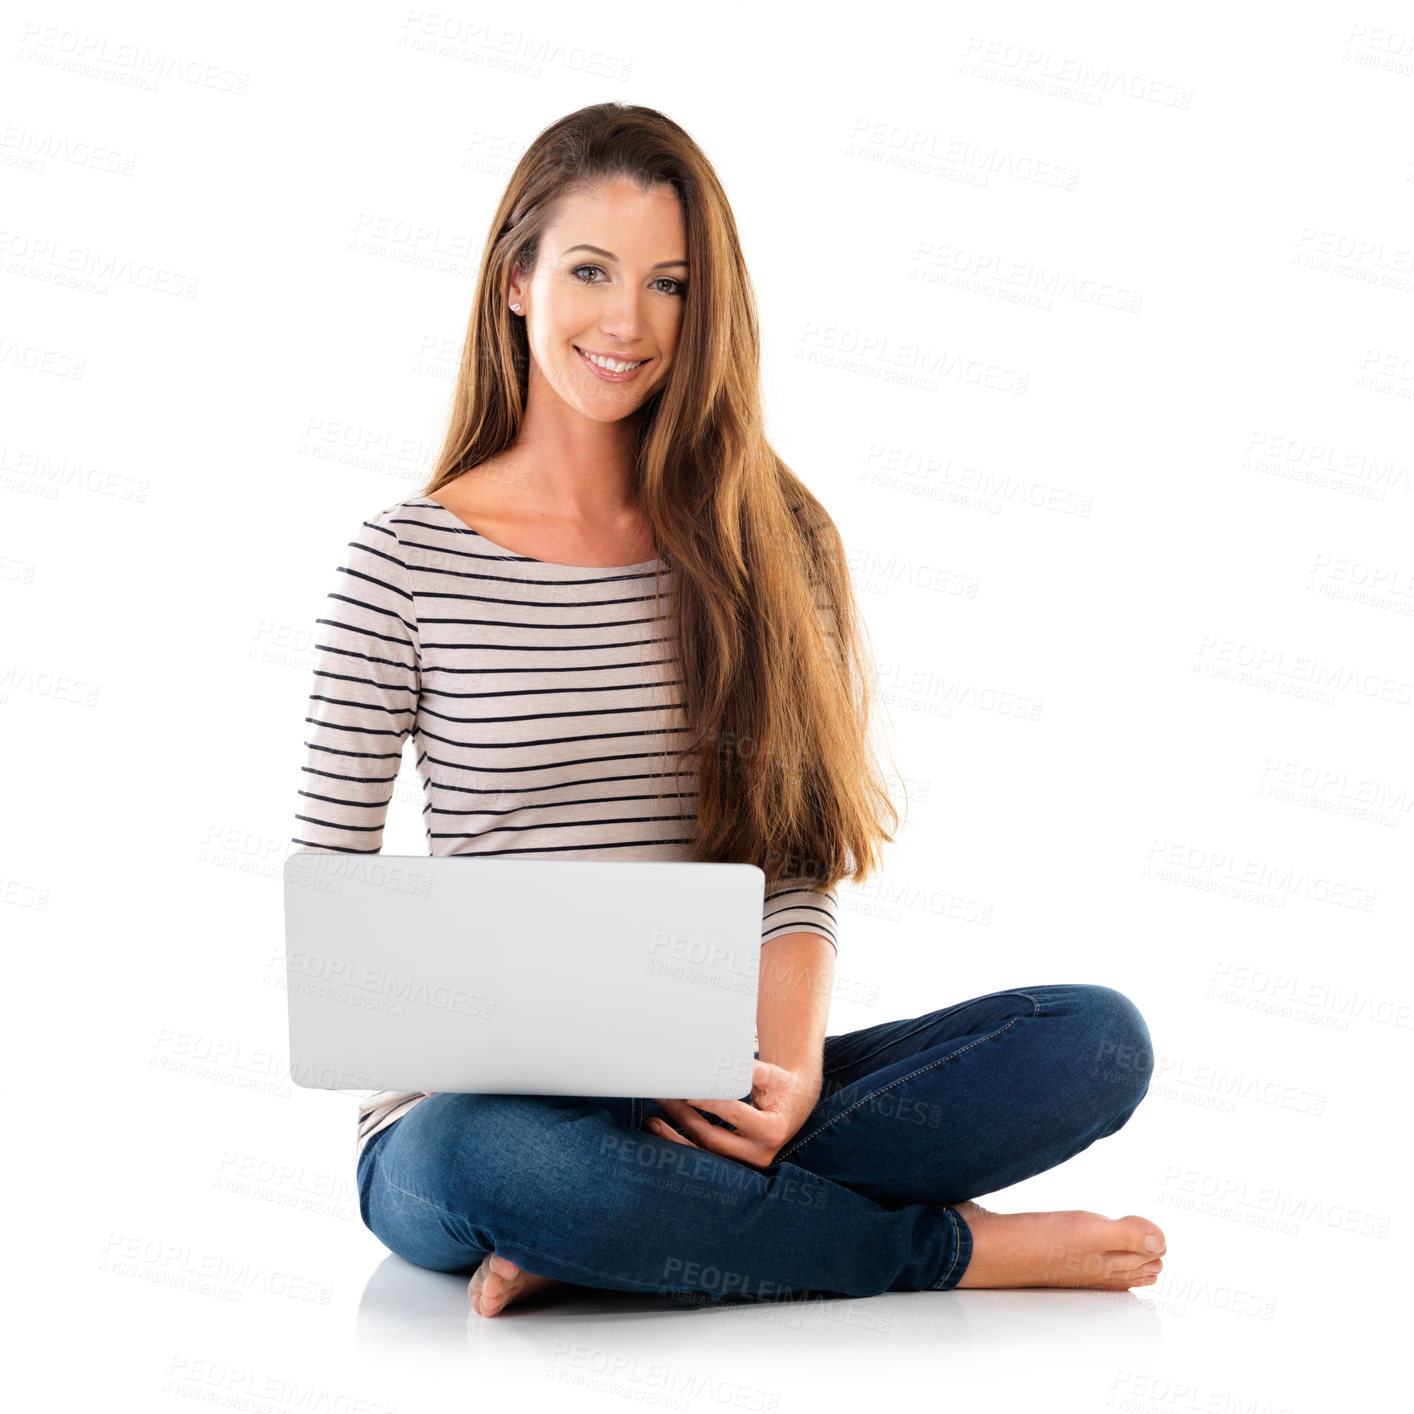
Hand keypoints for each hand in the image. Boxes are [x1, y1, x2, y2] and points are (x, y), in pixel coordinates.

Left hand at [649, 1059, 821, 1168]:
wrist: (793, 1107)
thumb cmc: (782, 1088)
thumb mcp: (773, 1076)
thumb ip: (748, 1069)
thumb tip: (717, 1060)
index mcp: (772, 1130)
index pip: (734, 1114)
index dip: (709, 1102)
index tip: (686, 1090)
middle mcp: (759, 1153)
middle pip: (712, 1137)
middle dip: (685, 1117)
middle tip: (665, 1097)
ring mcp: (745, 1164)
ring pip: (704, 1154)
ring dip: (675, 1137)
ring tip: (653, 1122)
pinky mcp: (733, 1164)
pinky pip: (703, 1157)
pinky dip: (682, 1146)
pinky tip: (662, 1133)